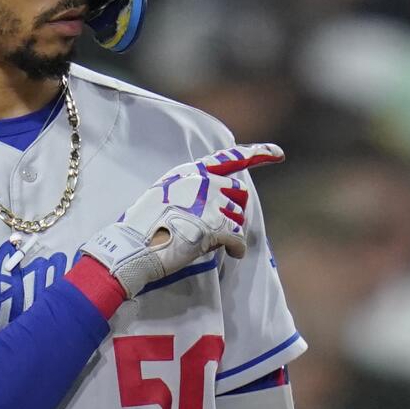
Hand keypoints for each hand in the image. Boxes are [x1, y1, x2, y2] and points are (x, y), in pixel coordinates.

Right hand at [80, 144, 281, 297]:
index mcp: (189, 172)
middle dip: (233, 211)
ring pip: (239, 216)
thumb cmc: (143, 228)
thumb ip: (190, 191)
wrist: (132, 249)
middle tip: (217, 228)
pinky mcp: (212, 228)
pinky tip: (232, 254)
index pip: (229, 158)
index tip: (278, 154)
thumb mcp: (163, 195)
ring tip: (212, 241)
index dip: (258, 154)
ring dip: (231, 230)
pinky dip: (237, 248)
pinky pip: (238, 238)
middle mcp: (202, 182)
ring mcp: (208, 204)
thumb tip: (215, 200)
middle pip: (238, 192)